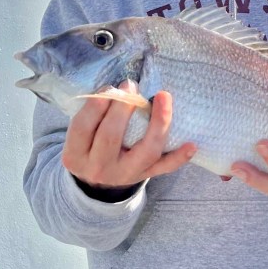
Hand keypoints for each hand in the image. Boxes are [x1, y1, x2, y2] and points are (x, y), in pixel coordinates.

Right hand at [61, 81, 195, 188]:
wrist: (96, 182)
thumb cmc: (89, 145)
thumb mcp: (80, 135)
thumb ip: (93, 114)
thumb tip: (117, 86)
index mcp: (76, 155)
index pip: (82, 128)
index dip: (96, 105)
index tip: (109, 87)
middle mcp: (99, 167)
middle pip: (111, 136)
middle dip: (123, 108)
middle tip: (131, 86)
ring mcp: (125, 174)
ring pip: (145, 151)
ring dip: (157, 123)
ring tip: (162, 97)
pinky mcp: (144, 175)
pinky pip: (164, 168)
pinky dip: (179, 157)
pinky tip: (192, 144)